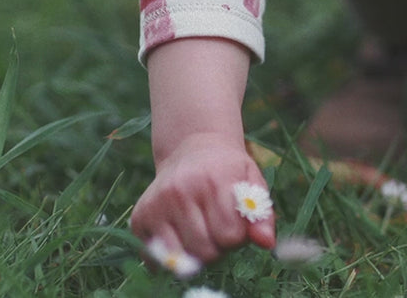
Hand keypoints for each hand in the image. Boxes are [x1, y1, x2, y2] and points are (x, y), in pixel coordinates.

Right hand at [130, 132, 275, 264]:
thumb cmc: (227, 171)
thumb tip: (267, 243)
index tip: (236, 222)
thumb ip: (262, 215)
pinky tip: (180, 235)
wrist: (192, 149)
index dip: (238, 236)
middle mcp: (180, 191)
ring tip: (201, 232)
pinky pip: (157, 258)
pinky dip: (172, 256)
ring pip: (182, 258)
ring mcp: (156, 204)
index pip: (230, 236)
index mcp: (214, 180)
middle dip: (218, 247)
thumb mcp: (252, 183)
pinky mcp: (139, 217)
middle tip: (218, 228)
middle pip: (206, 251)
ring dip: (196, 254)